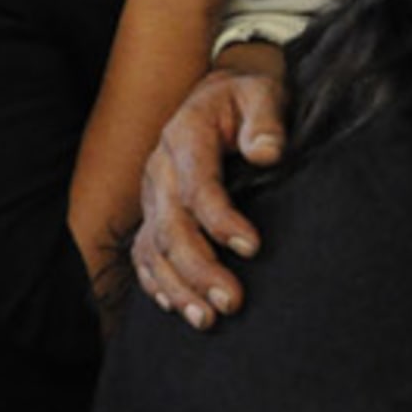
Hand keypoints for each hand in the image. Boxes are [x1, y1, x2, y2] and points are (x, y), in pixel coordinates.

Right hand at [132, 58, 286, 328]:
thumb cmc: (249, 95)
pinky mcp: (154, 211)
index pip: (198, 187)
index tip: (253, 248)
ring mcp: (152, 193)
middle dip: (199, 269)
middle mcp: (159, 169)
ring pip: (153, 249)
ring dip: (178, 287)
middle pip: (171, 227)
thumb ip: (266, 121)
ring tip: (207, 320)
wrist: (222, 90)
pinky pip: (143, 253)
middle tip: (232, 302)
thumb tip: (268, 154)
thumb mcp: (263, 92)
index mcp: (185, 136)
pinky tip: (177, 308)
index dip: (221, 220)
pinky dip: (156, 283)